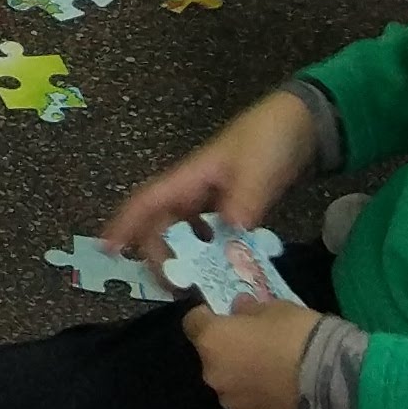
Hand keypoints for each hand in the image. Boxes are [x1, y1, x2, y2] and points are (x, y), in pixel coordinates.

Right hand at [102, 88, 324, 265]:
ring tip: (192, 284)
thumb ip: (242, 203)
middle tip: (172, 283)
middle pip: (160, 226)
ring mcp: (210, 200)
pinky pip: (209, 236)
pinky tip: (220, 268)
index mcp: (188, 177)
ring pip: (183, 234)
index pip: (147, 202)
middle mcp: (192, 190)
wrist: (299, 123)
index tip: (108, 250)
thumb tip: (228, 238)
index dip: (124, 225)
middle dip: (158, 255)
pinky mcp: (230, 207)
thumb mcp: (255, 170)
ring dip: (183, 257)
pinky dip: (209, 253)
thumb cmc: (268, 138)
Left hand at [186, 299, 312, 408]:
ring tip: (268, 365)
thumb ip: (249, 310)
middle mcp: (212, 373)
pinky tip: (278, 385)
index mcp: (211, 341)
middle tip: (253, 340)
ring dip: (239, 371)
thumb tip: (238, 309)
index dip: (206, 315)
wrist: (328, 381)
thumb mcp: (275, 308)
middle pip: (210, 355)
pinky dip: (255, 390)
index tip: (224, 313)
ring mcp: (230, 400)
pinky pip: (246, 397)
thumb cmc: (297, 334)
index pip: (192, 322)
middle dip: (226, 347)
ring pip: (227, 379)